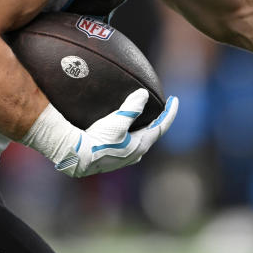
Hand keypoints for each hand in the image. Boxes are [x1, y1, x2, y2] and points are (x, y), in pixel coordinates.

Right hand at [21, 89, 177, 177]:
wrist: (77, 156)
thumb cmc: (98, 140)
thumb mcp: (117, 121)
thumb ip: (132, 107)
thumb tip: (143, 95)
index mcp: (140, 146)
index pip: (161, 127)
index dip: (169, 113)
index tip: (175, 100)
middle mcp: (134, 154)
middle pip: (151, 134)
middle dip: (157, 121)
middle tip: (161, 108)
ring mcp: (123, 157)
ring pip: (139, 139)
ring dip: (143, 127)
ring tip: (143, 117)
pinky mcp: (111, 157)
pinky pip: (127, 142)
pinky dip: (131, 132)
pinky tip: (123, 129)